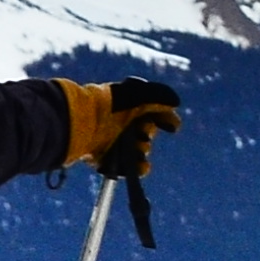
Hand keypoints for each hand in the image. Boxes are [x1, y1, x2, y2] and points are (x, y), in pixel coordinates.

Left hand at [63, 77, 184, 175]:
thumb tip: (176, 103)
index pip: (155, 114)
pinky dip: (137, 169)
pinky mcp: (106, 159)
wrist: (83, 121)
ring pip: (139, 152)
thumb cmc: (110, 103)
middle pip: (147, 135)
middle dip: (147, 135)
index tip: (172, 128)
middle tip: (142, 134)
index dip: (166, 120)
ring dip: (142, 151)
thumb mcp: (138, 92)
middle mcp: (121, 125)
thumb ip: (160, 94)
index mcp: (129, 107)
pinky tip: (140, 166)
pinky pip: (127, 169)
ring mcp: (114, 142)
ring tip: (135, 149)